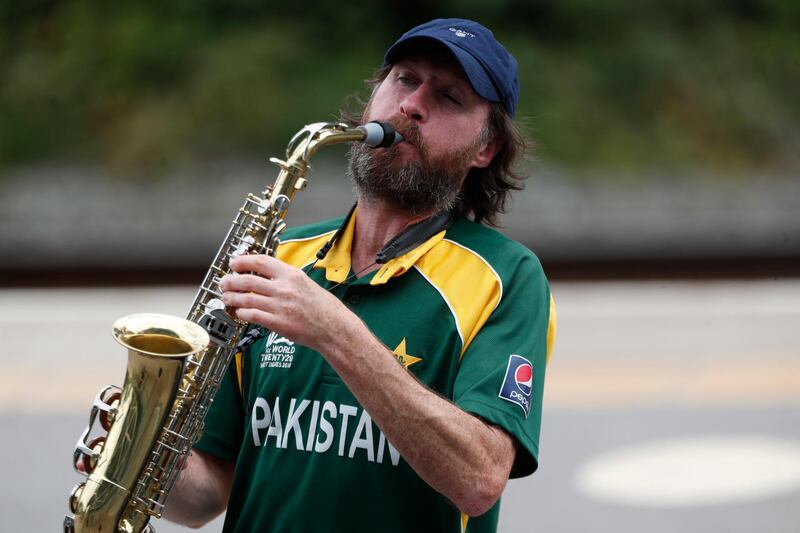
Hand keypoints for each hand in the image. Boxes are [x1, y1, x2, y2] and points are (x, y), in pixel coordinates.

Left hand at [220, 255, 350, 351]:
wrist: (334, 328)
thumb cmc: (323, 307)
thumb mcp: (306, 283)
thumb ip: (286, 278)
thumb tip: (265, 275)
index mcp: (292, 275)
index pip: (261, 261)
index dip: (243, 261)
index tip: (234, 263)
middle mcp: (285, 288)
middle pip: (248, 280)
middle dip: (231, 280)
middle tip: (224, 282)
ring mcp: (280, 306)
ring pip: (246, 298)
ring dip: (232, 298)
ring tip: (226, 298)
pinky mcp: (278, 323)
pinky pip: (252, 315)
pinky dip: (242, 313)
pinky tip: (239, 312)